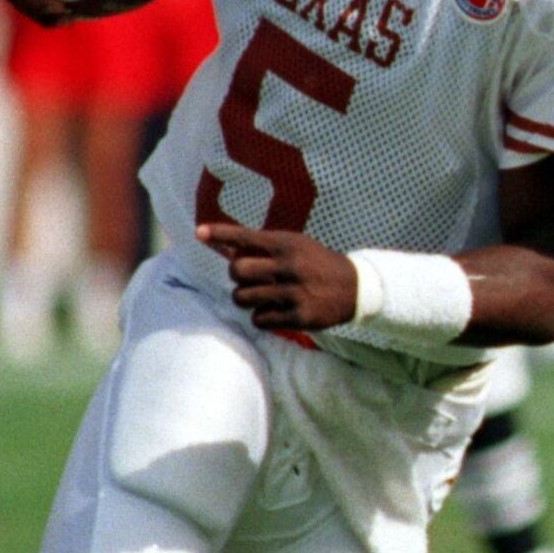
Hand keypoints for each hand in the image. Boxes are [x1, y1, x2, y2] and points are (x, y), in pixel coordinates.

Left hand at [196, 221, 358, 332]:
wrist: (355, 287)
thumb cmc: (315, 263)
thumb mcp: (295, 245)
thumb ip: (264, 246)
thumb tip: (225, 246)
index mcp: (287, 245)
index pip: (246, 237)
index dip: (220, 233)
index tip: (198, 232)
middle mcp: (289, 267)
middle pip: (237, 271)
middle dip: (235, 276)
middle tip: (246, 278)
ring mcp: (294, 292)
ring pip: (243, 298)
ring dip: (245, 298)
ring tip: (259, 296)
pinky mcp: (299, 316)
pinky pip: (259, 319)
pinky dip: (260, 316)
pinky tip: (272, 311)